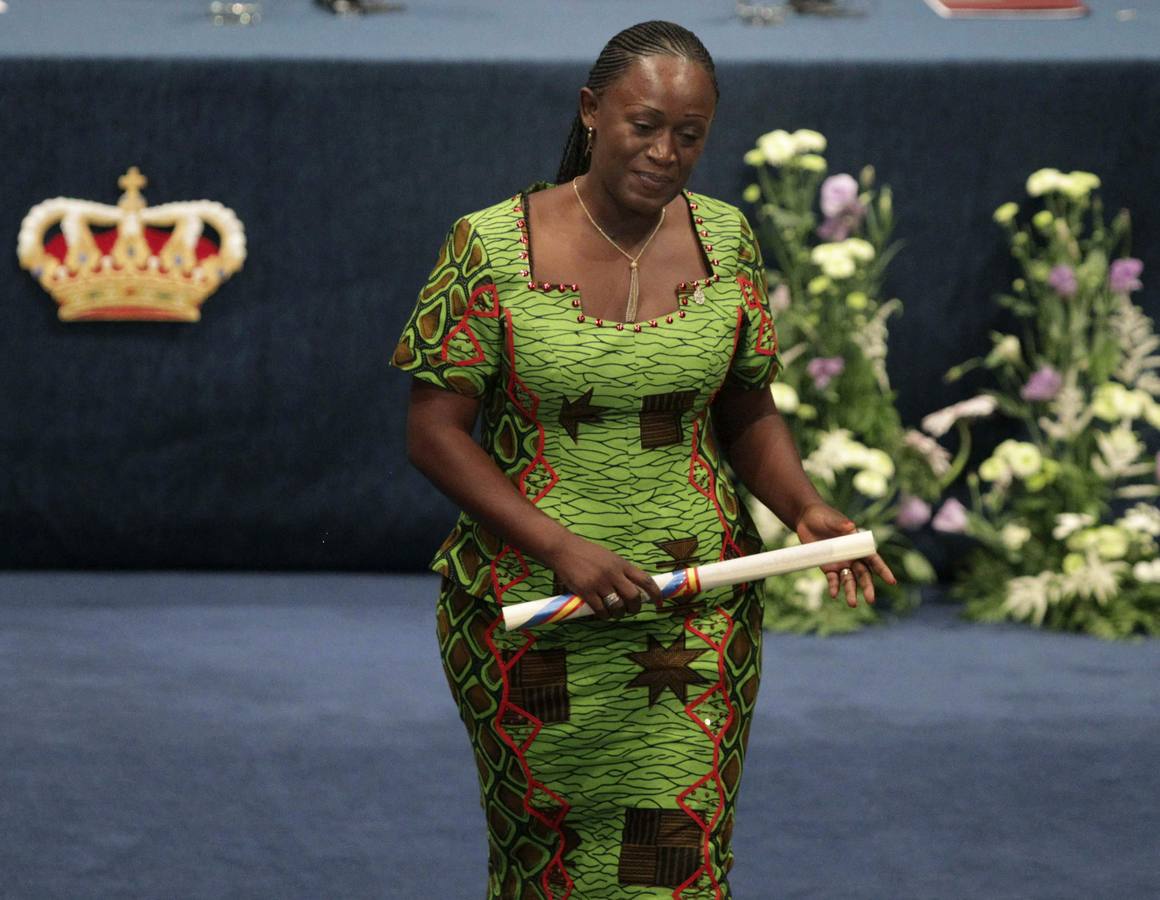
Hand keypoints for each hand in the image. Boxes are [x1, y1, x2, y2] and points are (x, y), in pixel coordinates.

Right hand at [542, 534, 661, 620]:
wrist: (563, 548)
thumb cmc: (586, 553)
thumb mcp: (609, 557)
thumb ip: (621, 571)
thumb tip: (635, 588)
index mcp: (621, 564)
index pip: (645, 580)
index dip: (655, 593)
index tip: (659, 603)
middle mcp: (613, 573)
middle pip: (634, 597)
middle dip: (635, 608)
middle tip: (631, 610)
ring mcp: (599, 583)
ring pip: (617, 606)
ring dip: (619, 614)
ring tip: (615, 613)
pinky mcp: (586, 591)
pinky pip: (601, 610)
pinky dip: (604, 615)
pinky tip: (602, 614)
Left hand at [795, 503, 896, 607]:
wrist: (806, 519)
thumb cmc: (824, 516)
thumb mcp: (832, 519)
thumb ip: (841, 524)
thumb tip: (850, 525)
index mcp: (859, 545)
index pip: (874, 560)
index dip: (883, 570)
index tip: (892, 581)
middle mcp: (852, 557)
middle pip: (863, 575)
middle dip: (868, 587)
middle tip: (871, 600)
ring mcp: (840, 563)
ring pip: (849, 580)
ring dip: (851, 592)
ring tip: (852, 604)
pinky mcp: (827, 566)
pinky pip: (833, 580)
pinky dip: (834, 587)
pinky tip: (834, 594)